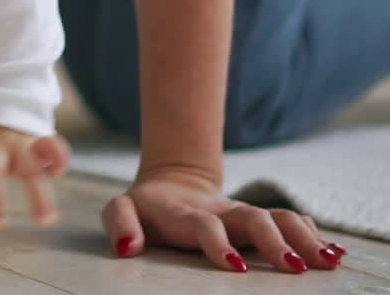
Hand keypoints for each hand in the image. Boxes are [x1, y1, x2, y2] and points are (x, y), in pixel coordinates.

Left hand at [104, 167, 346, 272]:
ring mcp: (243, 214)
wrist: (171, 184)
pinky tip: (333, 253)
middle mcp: (220, 212)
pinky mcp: (259, 218)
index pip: (204, 225)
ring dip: (303, 238)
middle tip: (294, 268)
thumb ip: (120, 224)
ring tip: (327, 261)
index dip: (217, 243)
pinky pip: (290, 220)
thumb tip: (128, 248)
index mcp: (185, 213)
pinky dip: (312, 234)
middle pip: (253, 218)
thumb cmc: (145, 208)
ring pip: (278, 217)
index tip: (234, 267)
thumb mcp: (120, 210)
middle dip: (274, 241)